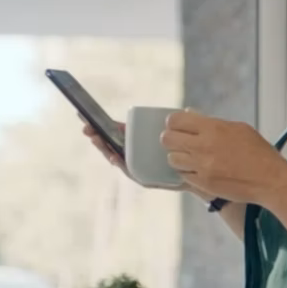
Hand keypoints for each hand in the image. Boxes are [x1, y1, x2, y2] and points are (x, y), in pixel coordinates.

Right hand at [82, 117, 201, 195]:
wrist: (200, 176)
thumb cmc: (189, 153)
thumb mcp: (185, 134)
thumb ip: (185, 122)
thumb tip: (187, 109)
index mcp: (139, 140)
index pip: (117, 130)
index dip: (102, 124)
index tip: (87, 115)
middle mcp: (136, 153)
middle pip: (112, 143)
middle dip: (97, 135)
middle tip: (86, 127)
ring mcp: (138, 166)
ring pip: (116, 157)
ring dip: (105, 149)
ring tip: (96, 139)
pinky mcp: (144, 178)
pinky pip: (131, 171)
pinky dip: (122, 164)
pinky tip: (115, 158)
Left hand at [161, 111, 286, 208]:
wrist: (270, 179)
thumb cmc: (257, 152)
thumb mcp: (238, 128)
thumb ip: (211, 122)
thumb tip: (189, 114)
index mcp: (213, 128)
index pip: (175, 120)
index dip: (173, 123)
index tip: (177, 126)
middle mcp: (204, 146)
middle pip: (167, 139)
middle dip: (170, 139)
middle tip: (179, 142)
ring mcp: (202, 166)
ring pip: (172, 159)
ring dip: (178, 157)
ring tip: (190, 158)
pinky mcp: (203, 183)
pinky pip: (183, 175)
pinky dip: (187, 172)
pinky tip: (198, 170)